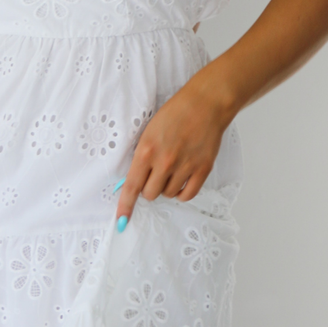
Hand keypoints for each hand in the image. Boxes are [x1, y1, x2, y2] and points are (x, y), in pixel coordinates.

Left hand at [114, 75, 233, 225]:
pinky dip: (182, 192)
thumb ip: (142, 157)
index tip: (122, 221)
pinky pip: (187, 195)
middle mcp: (165, 162)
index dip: (125, 206)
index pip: (132, 186)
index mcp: (146, 151)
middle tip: (155, 174)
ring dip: (167, 188)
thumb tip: (134, 182)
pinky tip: (182, 181)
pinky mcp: (202, 170)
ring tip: (172, 170)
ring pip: (168, 195)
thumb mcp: (149, 132)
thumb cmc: (175, 114)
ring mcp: (185, 167)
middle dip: (149, 188)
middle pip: (150, 194)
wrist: (205, 105)